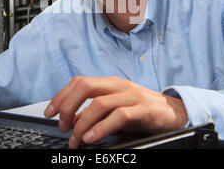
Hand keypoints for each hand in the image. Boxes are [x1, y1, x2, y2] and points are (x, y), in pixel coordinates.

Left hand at [44, 76, 188, 148]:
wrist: (174, 113)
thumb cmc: (142, 111)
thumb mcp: (115, 109)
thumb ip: (95, 113)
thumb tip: (73, 122)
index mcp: (110, 84)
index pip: (79, 82)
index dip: (61, 96)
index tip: (50, 112)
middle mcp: (118, 86)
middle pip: (85, 86)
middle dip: (68, 106)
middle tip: (62, 126)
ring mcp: (131, 96)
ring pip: (99, 103)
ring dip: (82, 124)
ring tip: (76, 141)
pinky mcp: (144, 110)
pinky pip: (119, 116)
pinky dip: (102, 128)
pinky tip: (92, 138)